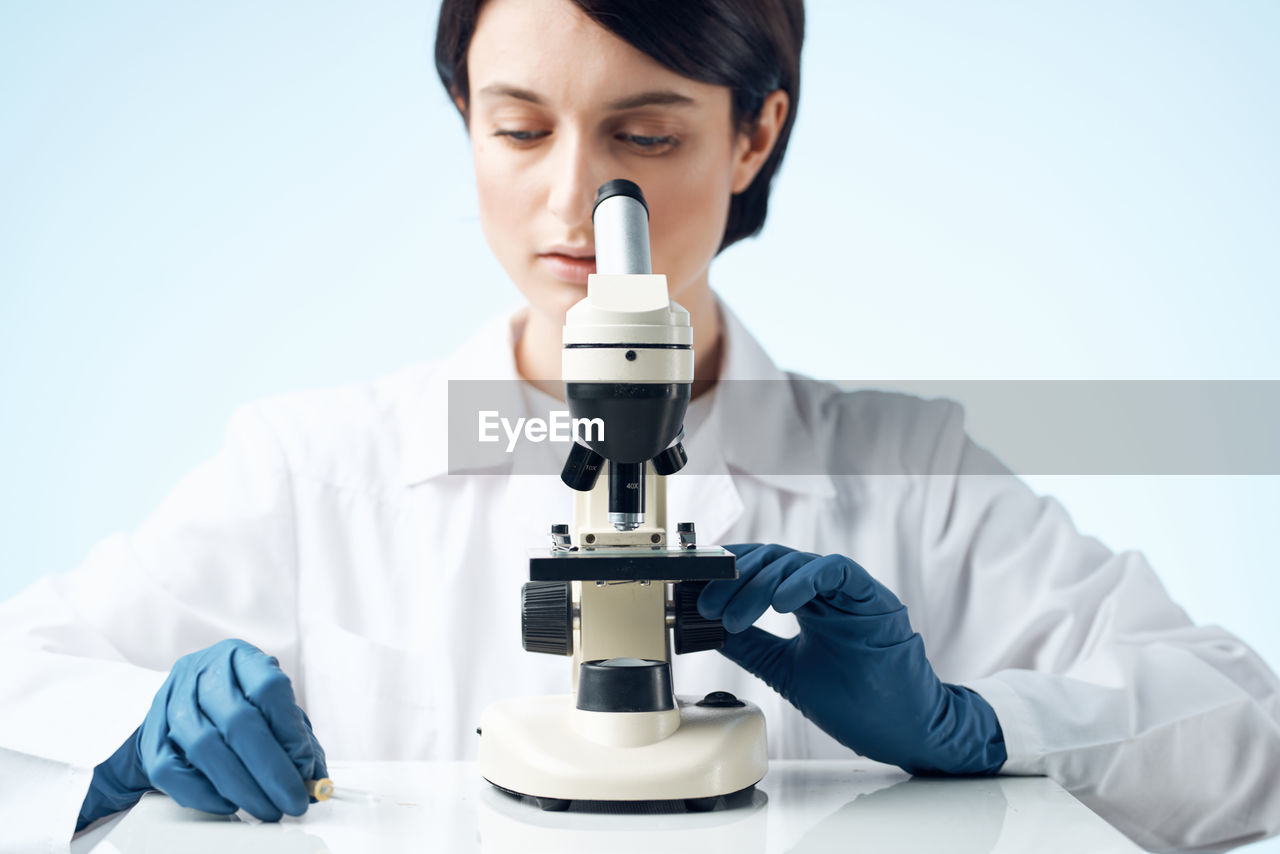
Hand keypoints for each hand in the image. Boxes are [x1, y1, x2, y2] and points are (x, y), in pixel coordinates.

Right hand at [78, 639, 326, 827]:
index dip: (289, 731)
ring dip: (242, 787)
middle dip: (270, 770)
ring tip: (267, 808)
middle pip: (237, 721)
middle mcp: (203, 673)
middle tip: (292, 800)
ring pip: (205, 747)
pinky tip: (229, 804)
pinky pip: (171, 771)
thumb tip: (313, 779)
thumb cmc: (239, 707)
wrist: (183, 710)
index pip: (268, 687)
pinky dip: (203, 794)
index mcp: (240, 657)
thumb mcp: (274, 710)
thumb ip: (298, 741)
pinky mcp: (150, 735)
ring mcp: (171, 702)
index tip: (304, 766)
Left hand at [698, 544, 1005, 774]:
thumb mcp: (786, 670)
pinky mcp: (875, 600)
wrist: (904, 730)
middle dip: (733, 579)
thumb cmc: (857, 702)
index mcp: (808, 602)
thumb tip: (706, 628)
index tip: (694, 588)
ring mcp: (852, 592)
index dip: (726, 571)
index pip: (761, 567)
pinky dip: (805, 580)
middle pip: (772, 559)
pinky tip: (781, 603)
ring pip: (797, 561)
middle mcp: (828, 590)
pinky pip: (838, 570)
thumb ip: (750, 645)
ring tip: (734, 617)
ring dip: (758, 584)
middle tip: (708, 607)